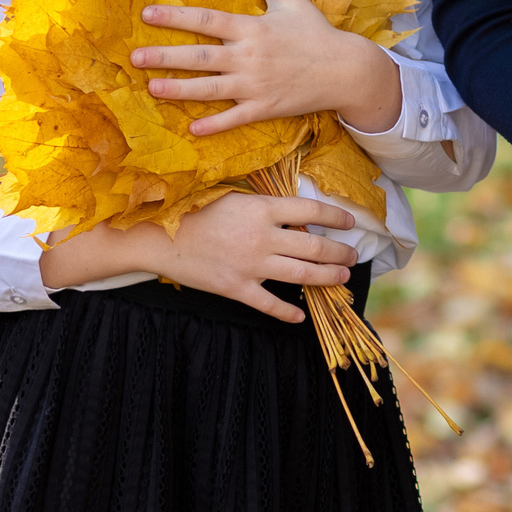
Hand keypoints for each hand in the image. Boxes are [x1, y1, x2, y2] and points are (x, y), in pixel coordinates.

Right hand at [36, 191, 359, 324]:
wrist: (158, 235)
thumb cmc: (195, 208)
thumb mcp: (233, 195)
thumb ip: (264, 204)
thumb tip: (296, 210)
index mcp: (262, 209)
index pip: (311, 212)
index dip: (336, 218)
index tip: (350, 222)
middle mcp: (263, 237)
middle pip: (314, 247)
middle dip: (339, 252)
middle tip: (352, 255)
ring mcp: (251, 265)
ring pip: (301, 275)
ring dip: (327, 277)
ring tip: (342, 277)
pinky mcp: (236, 288)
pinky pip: (269, 304)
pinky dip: (288, 312)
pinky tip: (300, 316)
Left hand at [132, 0, 403, 134]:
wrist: (345, 69)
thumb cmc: (314, 30)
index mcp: (252, 28)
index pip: (206, 20)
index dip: (175, 16)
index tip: (147, 14)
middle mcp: (250, 57)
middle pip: (200, 56)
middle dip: (166, 57)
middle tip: (135, 58)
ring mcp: (256, 85)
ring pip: (211, 89)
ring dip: (180, 89)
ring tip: (152, 88)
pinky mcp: (265, 107)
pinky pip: (235, 118)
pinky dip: (215, 124)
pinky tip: (192, 128)